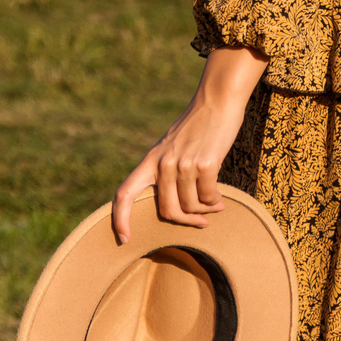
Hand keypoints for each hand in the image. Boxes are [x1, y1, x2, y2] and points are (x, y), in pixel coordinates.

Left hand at [112, 46, 266, 243]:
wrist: (216, 100)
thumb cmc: (197, 128)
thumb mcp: (172, 147)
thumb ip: (166, 171)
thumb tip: (173, 206)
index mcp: (150, 161)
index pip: (124, 193)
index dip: (120, 219)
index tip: (124, 240)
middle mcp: (162, 163)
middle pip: (167, 210)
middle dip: (185, 221)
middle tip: (201, 222)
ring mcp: (182, 163)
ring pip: (191, 206)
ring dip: (205, 210)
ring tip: (215, 205)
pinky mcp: (204, 163)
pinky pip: (208, 197)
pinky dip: (215, 201)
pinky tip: (220, 198)